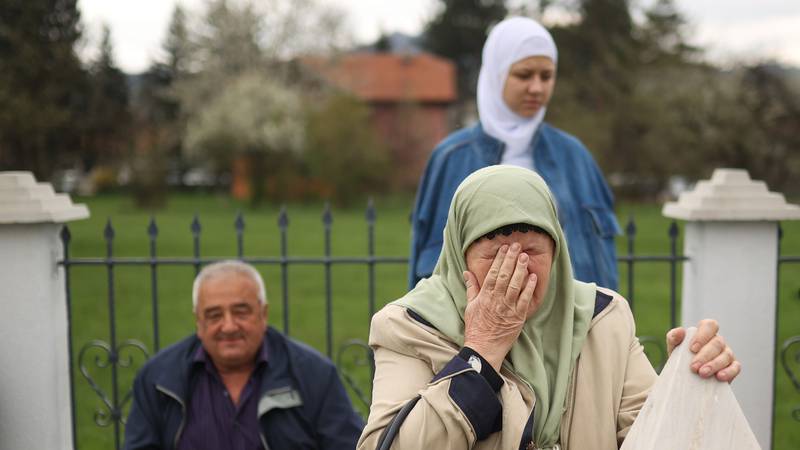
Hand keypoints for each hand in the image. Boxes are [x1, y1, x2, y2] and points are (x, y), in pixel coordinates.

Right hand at [463, 243, 539, 371]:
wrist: (484, 349)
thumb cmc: (476, 328)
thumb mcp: (470, 306)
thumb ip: (471, 288)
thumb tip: (467, 272)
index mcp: (485, 296)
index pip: (493, 273)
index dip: (499, 259)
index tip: (503, 248)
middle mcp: (496, 300)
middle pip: (505, 275)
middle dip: (511, 259)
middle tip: (516, 246)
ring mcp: (508, 308)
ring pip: (515, 285)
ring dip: (520, 269)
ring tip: (524, 257)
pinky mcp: (518, 317)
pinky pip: (525, 300)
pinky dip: (529, 288)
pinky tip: (533, 277)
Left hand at [665, 319, 739, 381]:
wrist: (685, 378)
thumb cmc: (681, 359)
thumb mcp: (674, 348)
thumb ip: (674, 337)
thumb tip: (680, 331)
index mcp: (705, 332)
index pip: (709, 325)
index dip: (702, 335)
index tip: (692, 348)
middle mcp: (718, 341)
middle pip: (717, 343)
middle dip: (705, 356)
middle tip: (693, 367)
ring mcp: (727, 354)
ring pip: (726, 355)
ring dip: (714, 365)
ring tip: (702, 374)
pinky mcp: (733, 367)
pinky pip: (735, 367)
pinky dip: (728, 372)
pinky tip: (720, 377)